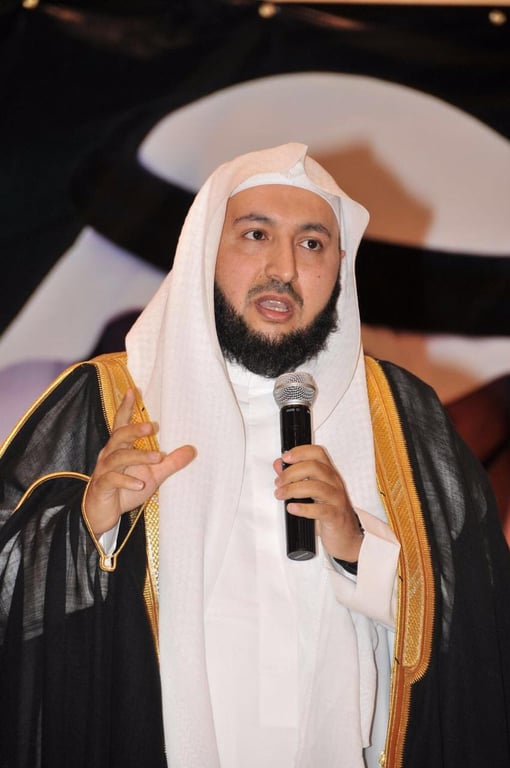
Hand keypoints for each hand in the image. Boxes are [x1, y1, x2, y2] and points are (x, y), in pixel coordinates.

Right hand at [84, 388, 195, 535]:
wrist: (101, 514)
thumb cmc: (125, 490)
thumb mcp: (153, 476)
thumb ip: (170, 462)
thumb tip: (192, 450)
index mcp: (119, 448)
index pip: (121, 424)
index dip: (125, 407)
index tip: (132, 391)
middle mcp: (109, 455)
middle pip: (119, 436)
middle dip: (134, 429)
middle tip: (153, 426)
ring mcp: (104, 470)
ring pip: (118, 457)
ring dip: (138, 456)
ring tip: (157, 457)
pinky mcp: (102, 487)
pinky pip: (112, 479)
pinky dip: (126, 481)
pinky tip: (140, 485)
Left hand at [273, 445, 362, 562]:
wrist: (347, 536)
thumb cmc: (330, 511)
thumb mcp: (312, 491)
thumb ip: (296, 476)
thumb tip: (279, 465)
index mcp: (329, 474)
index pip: (318, 453)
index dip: (300, 452)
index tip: (286, 457)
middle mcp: (335, 483)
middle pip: (314, 467)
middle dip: (291, 472)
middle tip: (279, 482)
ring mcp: (337, 499)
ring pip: (316, 487)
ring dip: (293, 489)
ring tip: (281, 494)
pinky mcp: (335, 516)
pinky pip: (320, 510)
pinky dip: (303, 508)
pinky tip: (292, 508)